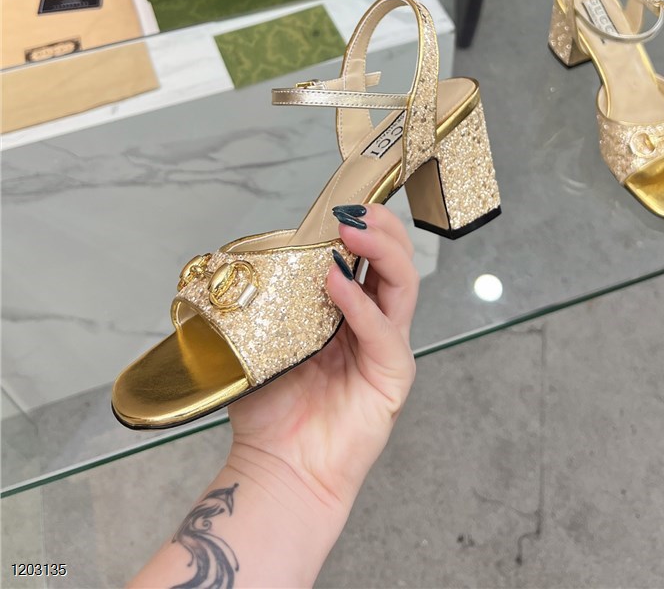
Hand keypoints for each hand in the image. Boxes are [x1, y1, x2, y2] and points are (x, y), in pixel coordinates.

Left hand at [226, 204, 418, 511]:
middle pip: (396, 262)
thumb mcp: (265, 337)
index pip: (370, 257)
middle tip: (353, 210)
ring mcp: (387, 350)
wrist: (279, 469)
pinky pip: (384, 332)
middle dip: (381, 228)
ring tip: (350, 232)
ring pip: (402, 286)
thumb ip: (271, 298)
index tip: (340, 203)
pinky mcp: (392, 378)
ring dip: (380, 252)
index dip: (363, 226)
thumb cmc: (273, 408)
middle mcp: (374, 324)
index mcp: (349, 311)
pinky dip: (361, 305)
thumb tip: (251, 256)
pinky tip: (337, 285)